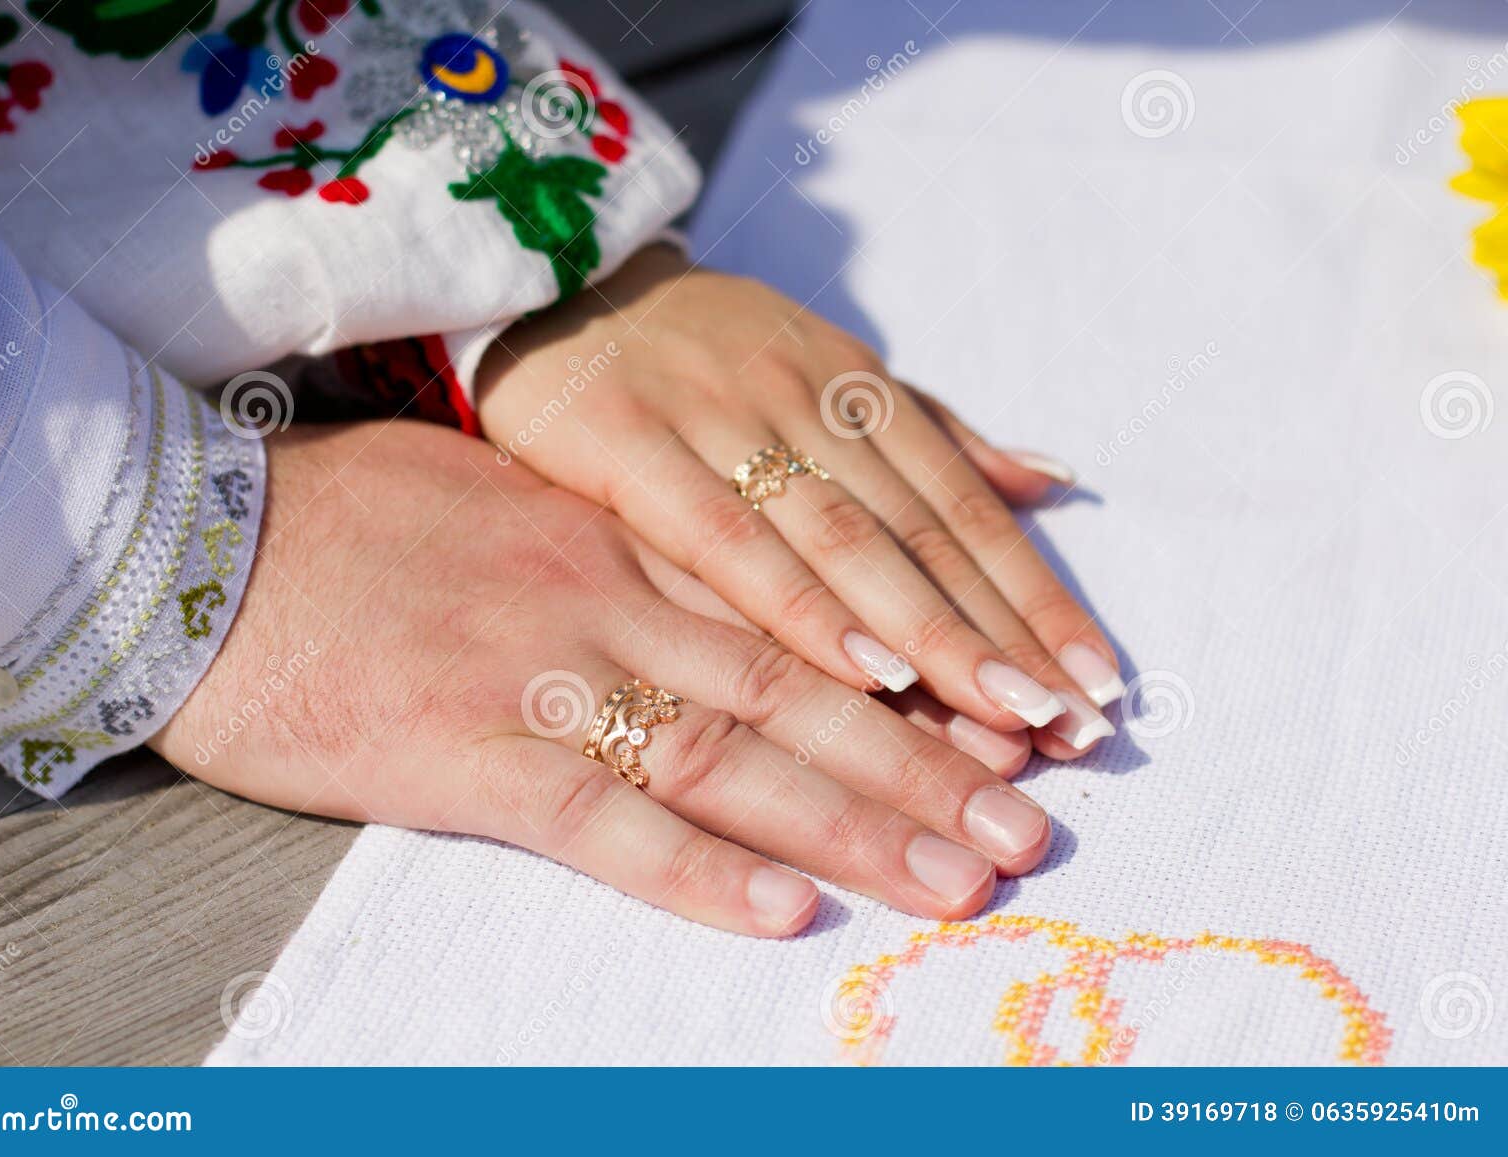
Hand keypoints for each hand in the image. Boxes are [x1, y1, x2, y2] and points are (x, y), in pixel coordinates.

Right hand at [150, 422, 1052, 935]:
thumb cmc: (350, 522)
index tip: (998, 724)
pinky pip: (598, 820)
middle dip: (923, 763)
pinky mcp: (460, 756)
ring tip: (959, 873)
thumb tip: (705, 574)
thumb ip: (617, 538)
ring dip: (854, 822)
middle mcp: (606, 603)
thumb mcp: (508, 499)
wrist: (196, 541)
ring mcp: (540, 677)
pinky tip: (780, 911)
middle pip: (797, 693)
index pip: (792, 616)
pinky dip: (695, 871)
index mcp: (619, 542)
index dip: (906, 676)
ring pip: (730, 754)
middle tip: (1028, 820)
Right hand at [475, 244, 1122, 762]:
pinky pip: (725, 538)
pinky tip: (864, 671)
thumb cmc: (702, 350)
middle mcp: (806, 398)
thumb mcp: (825, 368)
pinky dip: (798, 604)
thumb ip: (932, 432)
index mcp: (858, 385)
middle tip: (1074, 727)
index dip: (1036, 596)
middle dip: (1003, 633)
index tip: (1099, 683)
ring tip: (1003, 713)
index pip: (965, 506)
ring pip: (846, 539)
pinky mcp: (629, 444)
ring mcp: (720, 419)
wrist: (551, 280)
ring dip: (930, 631)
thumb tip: (1052, 479)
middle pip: (922, 530)